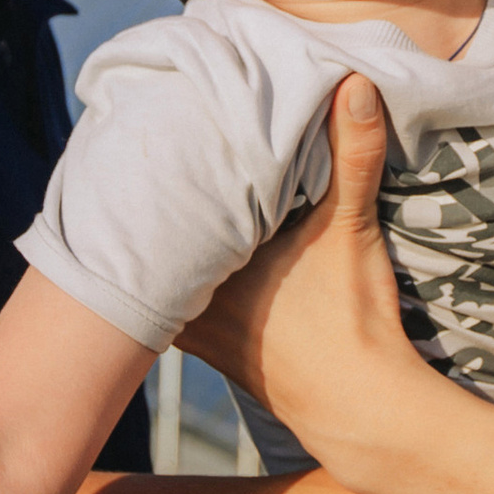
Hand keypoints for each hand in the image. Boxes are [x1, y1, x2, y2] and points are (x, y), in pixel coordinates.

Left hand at [177, 77, 413, 443]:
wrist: (360, 409)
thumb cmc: (352, 318)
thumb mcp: (353, 230)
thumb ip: (352, 155)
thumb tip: (354, 83)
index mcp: (219, 256)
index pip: (170, 207)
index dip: (156, 178)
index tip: (146, 144)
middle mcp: (197, 294)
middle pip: (156, 245)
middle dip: (150, 215)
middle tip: (133, 172)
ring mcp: (204, 330)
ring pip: (159, 283)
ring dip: (158, 259)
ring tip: (141, 219)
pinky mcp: (219, 356)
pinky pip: (175, 320)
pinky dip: (171, 297)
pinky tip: (172, 279)